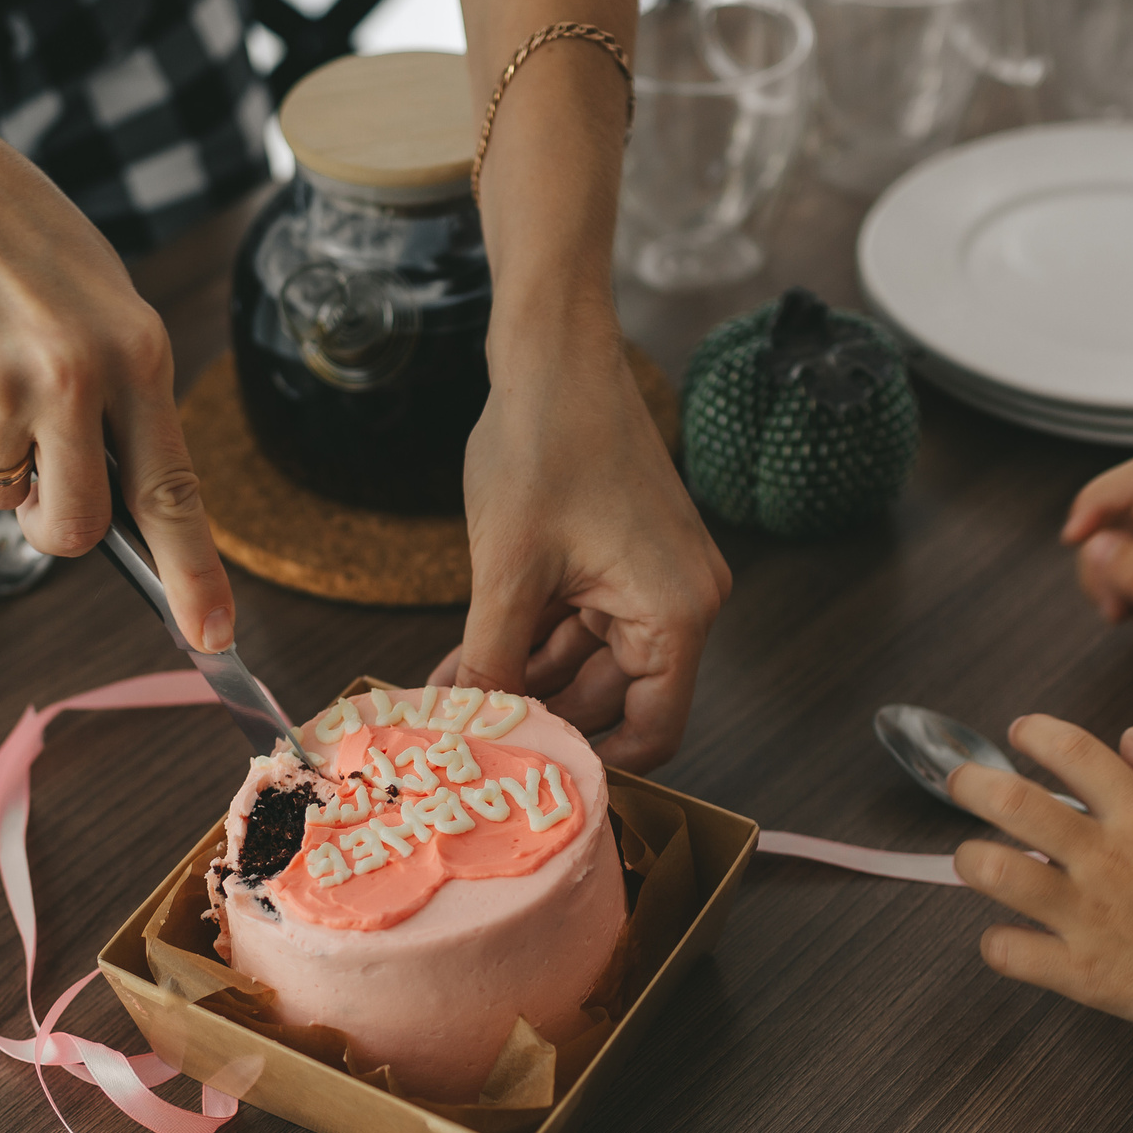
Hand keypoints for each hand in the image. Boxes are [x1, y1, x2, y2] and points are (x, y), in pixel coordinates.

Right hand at [0, 87, 234, 651]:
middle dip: (57, 526)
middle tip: (40, 486)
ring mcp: (1, 393)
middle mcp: (76, 379)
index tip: (215, 637)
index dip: (195, 575)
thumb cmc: (18, 239)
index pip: (174, 491)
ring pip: (1, 489)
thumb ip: (121, 395)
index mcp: (137, 352)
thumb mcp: (102, 302)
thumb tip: (126, 503)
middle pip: (78, 528)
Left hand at [429, 326, 730, 770]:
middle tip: (471, 745)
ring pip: (587, 663)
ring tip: (452, 705)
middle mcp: (680, 599)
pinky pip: (579, 622)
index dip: (595, 763)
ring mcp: (651, 576)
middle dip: (543, 718)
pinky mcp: (622, 556)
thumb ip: (493, 660)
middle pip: (615, 699)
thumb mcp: (507, 572)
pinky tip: (467, 663)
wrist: (552, 353)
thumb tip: (469, 730)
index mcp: (677, 611)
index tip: (532, 779)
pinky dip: (529, 641)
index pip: (656, 730)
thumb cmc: (544, 445)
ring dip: (524, 681)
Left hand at [948, 717, 1132, 1047]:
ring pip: (995, 873)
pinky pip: (1010, 951)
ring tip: (974, 859)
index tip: (1020, 733)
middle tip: (961, 783)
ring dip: (971, 860)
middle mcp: (1108, 860)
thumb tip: (1129, 736)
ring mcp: (1091, 917)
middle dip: (971, 784)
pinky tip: (1007, 933)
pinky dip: (997, 941)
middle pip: (1012, 803)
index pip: (1072, 751)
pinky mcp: (1083, 972)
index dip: (1035, 732)